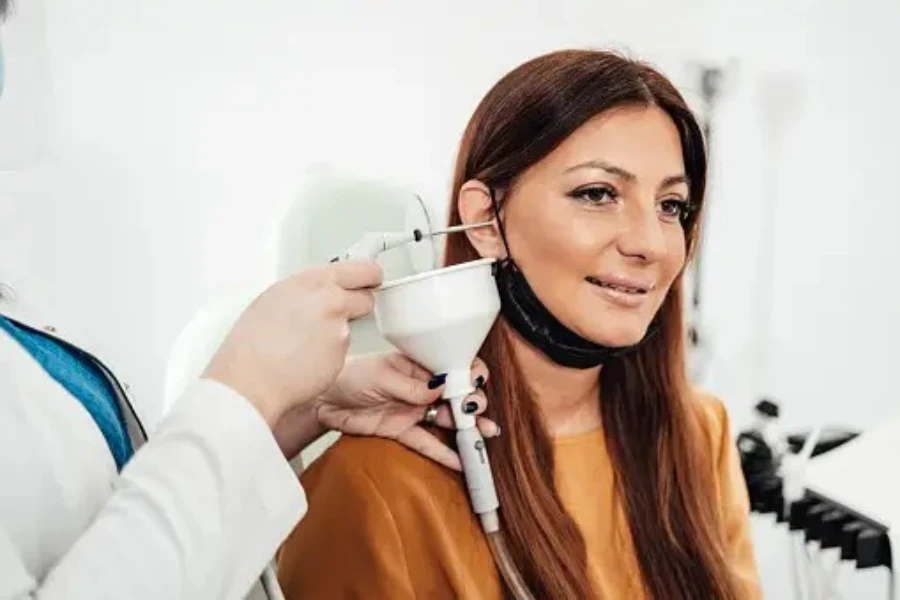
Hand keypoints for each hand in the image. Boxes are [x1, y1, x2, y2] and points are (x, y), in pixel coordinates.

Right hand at [202, 259, 382, 425]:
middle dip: (359, 305)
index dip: (368, 276)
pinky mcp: (342, 353)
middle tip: (342, 314)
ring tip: (304, 346)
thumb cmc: (250, 345)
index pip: (359, 268)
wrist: (250, 380)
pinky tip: (306, 361)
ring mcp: (338, 327)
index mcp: (310, 280)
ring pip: (351, 328)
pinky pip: (342, 352)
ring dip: (336, 335)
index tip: (371, 279)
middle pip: (366, 297)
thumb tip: (319, 293)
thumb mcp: (273, 299)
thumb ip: (306, 292)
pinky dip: (330, 357)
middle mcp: (329, 299)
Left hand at [313, 352, 498, 470]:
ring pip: (447, 419)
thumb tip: (442, 386)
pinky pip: (427, 442)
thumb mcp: (382, 374)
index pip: (452, 366)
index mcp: (418, 365)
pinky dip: (444, 453)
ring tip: (483, 433)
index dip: (468, 373)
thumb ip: (411, 385)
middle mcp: (421, 387)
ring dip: (467, 427)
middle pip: (456, 395)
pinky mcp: (403, 431)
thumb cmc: (350, 375)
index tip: (475, 381)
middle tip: (475, 409)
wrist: (324, 400)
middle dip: (472, 401)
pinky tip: (461, 461)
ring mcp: (414, 410)